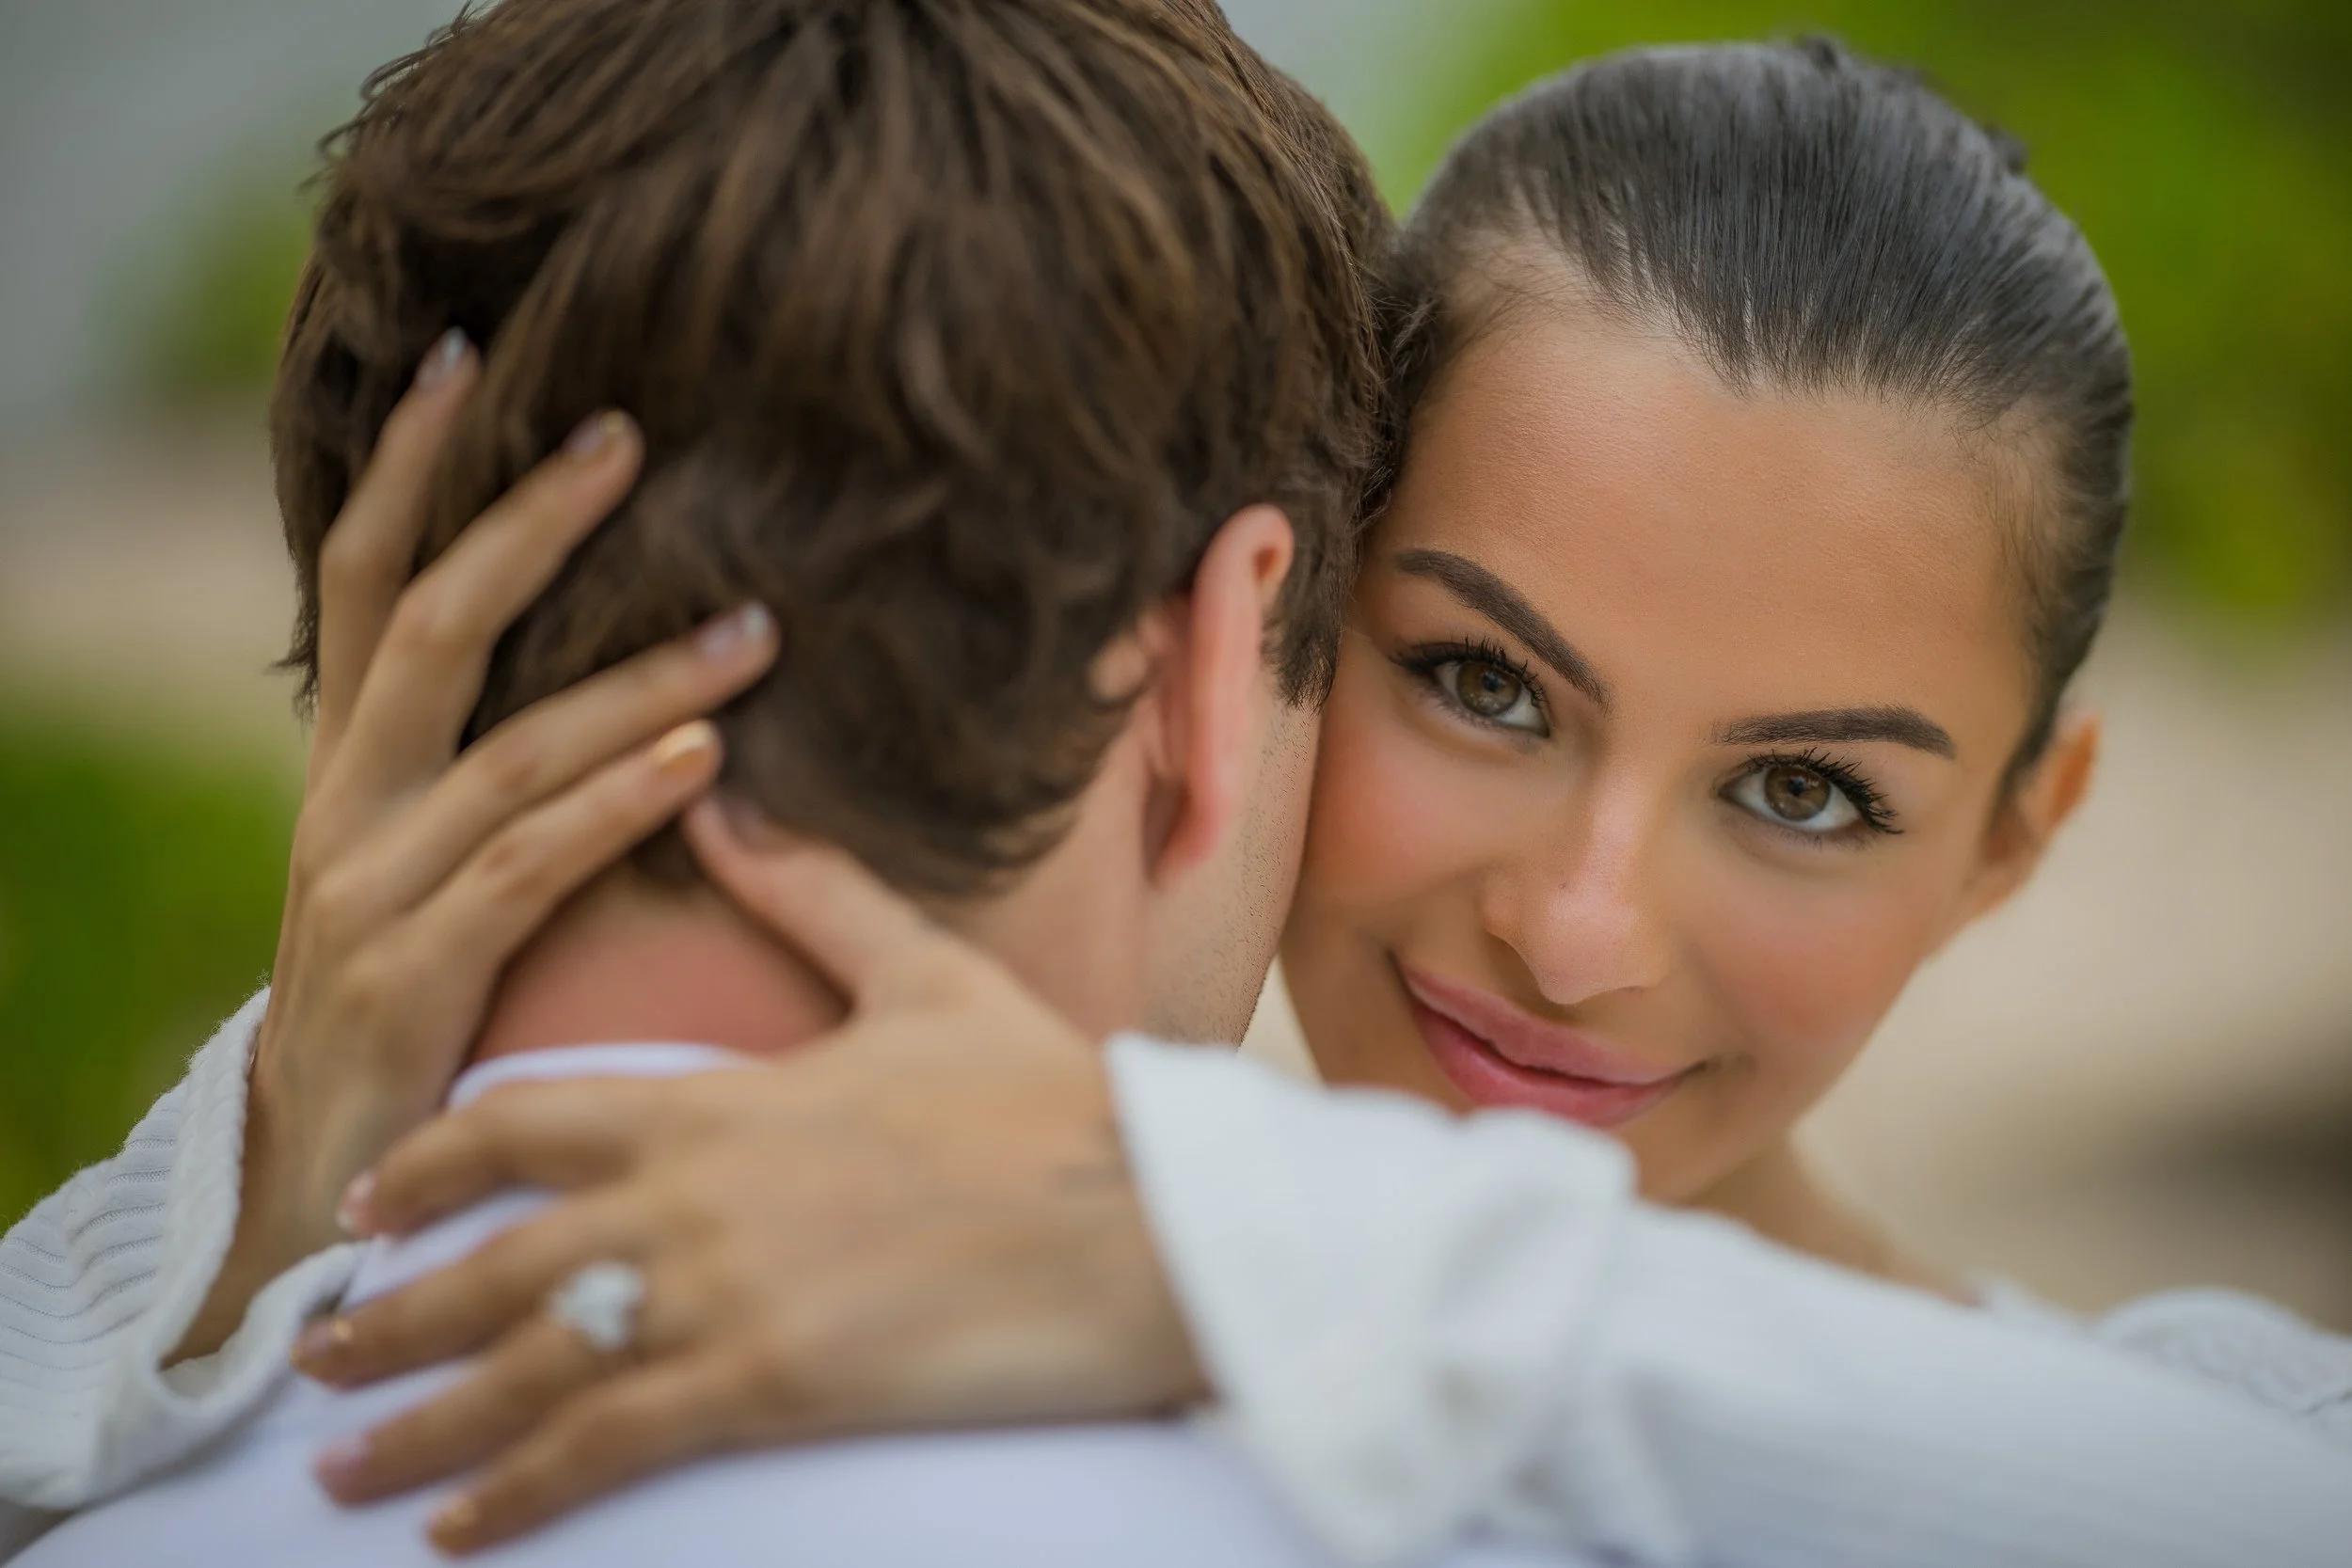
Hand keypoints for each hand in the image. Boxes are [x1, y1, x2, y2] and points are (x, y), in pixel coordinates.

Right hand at [176, 336, 779, 1359]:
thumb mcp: (427, 876)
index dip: (408, 471)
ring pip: (511, 748)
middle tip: (628, 433)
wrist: (314, 1192)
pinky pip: (529, 866)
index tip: (465, 357)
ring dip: (640, 678)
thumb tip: (614, 682)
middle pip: (431, 629)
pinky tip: (704, 759)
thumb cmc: (409, 1016)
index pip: (366, 586)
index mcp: (351, 772)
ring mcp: (370, 891)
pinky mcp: (414, 977)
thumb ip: (490, 779)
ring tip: (757, 624)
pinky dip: (619, 804)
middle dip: (525, 523)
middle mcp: (346, 810)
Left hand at [297, 805, 1204, 1554]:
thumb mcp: (925, 977)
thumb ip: (812, 892)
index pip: (522, 1120)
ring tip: (339, 1467)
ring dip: (416, 1425)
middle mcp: (690, 1195)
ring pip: (522, 1367)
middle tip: (314, 1351)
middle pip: (489, 1256)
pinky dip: (516, 1496)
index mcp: (717, 1096)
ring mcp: (722, 1295)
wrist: (1146, 1210)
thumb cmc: (1045, 1099)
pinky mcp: (769, 1388)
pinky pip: (605, 1450)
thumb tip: (726, 793)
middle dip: (385, 1313)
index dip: (430, 1163)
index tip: (370, 1200)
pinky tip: (460, 1536)